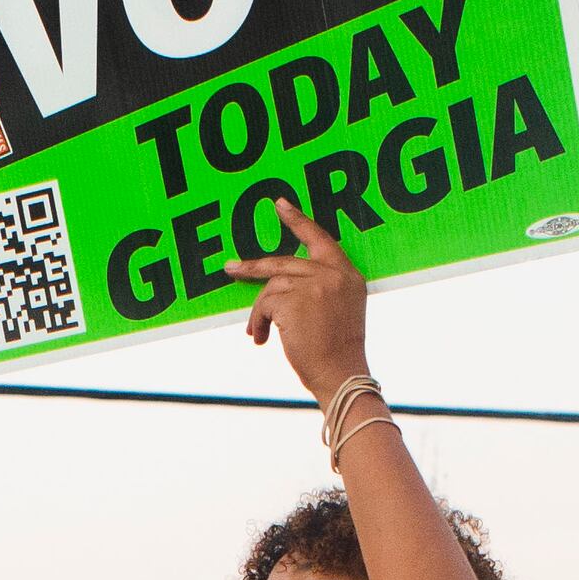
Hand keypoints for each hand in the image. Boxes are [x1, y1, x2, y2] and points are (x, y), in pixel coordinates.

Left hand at [222, 202, 369, 401]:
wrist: (340, 374)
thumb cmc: (337, 351)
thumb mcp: (339, 310)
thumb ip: (319, 288)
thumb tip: (277, 284)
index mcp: (347, 274)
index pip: (320, 238)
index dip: (298, 221)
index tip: (279, 205)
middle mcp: (332, 274)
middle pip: (283, 262)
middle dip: (253, 268)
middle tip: (231, 268)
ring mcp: (313, 285)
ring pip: (270, 288)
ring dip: (259, 313)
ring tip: (258, 333)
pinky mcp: (293, 300)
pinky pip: (264, 305)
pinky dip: (258, 323)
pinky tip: (263, 340)